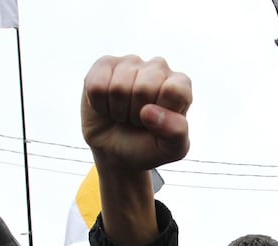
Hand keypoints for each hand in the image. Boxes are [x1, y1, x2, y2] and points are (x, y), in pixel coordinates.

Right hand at [81, 54, 190, 175]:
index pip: (174, 91)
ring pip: (118, 88)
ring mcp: (131, 63)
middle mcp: (158, 68)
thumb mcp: (172, 149)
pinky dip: (99, 104)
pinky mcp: (105, 65)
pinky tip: (107, 105)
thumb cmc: (149, 147)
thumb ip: (176, 133)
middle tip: (138, 121)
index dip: (161, 114)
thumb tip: (149, 111)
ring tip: (124, 114)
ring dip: (118, 111)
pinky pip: (96, 85)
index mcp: (180, 86)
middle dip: (137, 114)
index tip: (158, 124)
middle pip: (143, 88)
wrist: (117, 150)